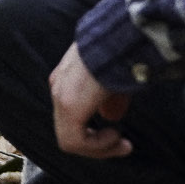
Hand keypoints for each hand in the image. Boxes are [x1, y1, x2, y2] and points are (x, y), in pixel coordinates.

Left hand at [51, 42, 132, 157]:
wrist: (123, 34)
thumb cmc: (125, 51)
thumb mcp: (116, 78)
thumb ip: (111, 99)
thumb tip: (111, 118)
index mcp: (67, 79)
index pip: (74, 117)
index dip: (95, 134)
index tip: (120, 136)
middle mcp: (59, 87)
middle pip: (70, 130)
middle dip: (98, 145)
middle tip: (124, 146)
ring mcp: (61, 96)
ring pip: (70, 140)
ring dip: (98, 148)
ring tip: (121, 143)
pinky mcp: (68, 105)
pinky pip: (74, 141)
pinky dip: (96, 146)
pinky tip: (115, 136)